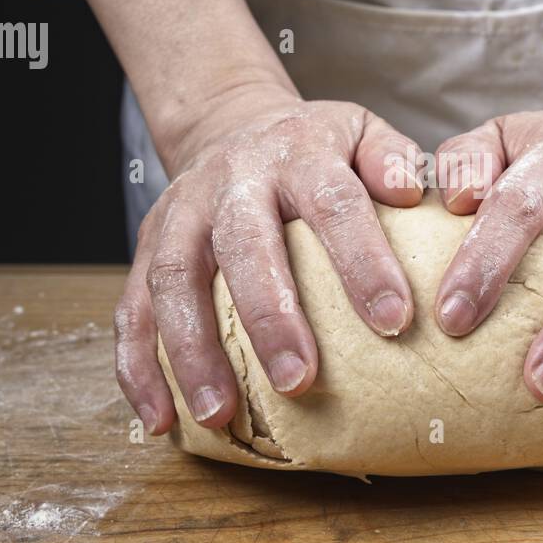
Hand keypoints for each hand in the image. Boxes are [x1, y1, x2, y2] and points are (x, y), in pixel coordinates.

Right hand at [115, 86, 423, 434]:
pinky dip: (138, 368)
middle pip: (243, 245)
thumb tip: (411, 193)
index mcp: (296, 155)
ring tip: (220, 415)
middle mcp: (231, 180)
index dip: (362, 260)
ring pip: (173, 280)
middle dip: (270, 317)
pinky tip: (161, 418)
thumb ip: (393, 158)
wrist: (229, 124)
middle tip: (300, 381)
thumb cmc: (313, 147)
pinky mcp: (145, 246)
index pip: (333, 203)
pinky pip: (131, 309)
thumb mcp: (361, 132)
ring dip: (192, 352)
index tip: (394, 320)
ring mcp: (180, 213)